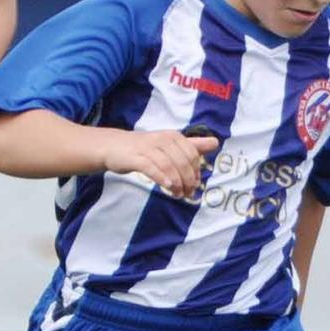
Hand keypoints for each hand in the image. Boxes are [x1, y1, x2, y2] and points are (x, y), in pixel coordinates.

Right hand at [102, 129, 217, 198]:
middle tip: (188, 194)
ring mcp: (148, 148)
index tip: (195, 185)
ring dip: (177, 183)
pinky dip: (162, 178)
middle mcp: (162, 139)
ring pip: (169, 166)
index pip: (192, 154)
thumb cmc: (145, 148)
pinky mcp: (136, 158)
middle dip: (188, 180)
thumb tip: (215, 142)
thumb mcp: (170, 145)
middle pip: (182, 161)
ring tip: (178, 194)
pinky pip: (152, 168)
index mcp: (173, 136)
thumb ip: (192, 145)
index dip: (196, 171)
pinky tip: (168, 186)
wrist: (113, 147)